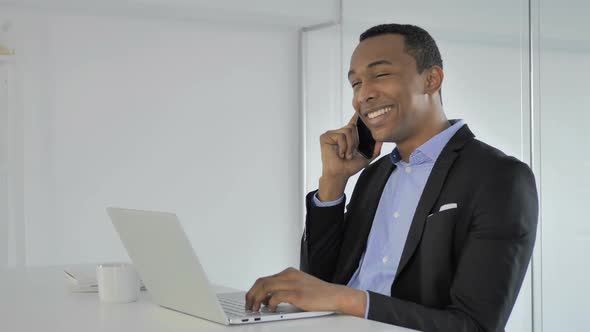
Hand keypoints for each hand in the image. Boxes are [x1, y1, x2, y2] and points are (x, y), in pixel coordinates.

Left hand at [244, 267, 365, 316]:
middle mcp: (289, 276)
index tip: (250, 299)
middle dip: (251, 294)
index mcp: (289, 273)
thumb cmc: (319, 293)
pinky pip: (276, 297)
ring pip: (266, 287)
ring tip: (255, 308)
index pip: (264, 279)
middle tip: (249, 305)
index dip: (254, 290)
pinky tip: (270, 309)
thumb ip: (284, 288)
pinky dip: (270, 303)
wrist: (335, 295)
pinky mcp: (298, 294)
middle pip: (262, 282)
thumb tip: (267, 299)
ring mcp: (293, 284)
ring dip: (256, 299)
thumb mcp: (299, 285)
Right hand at [318, 113, 381, 200]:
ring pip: (347, 131)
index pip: (353, 122)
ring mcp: (332, 134)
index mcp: (348, 136)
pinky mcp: (325, 136)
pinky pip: (340, 136)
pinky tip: (340, 153)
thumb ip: (375, 149)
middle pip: (352, 127)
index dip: (357, 115)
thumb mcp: (366, 157)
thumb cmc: (350, 166)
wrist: (340, 174)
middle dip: (355, 141)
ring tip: (346, 154)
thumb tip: (381, 140)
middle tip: (351, 153)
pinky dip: (343, 146)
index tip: (360, 107)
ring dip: (349, 146)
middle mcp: (339, 132)